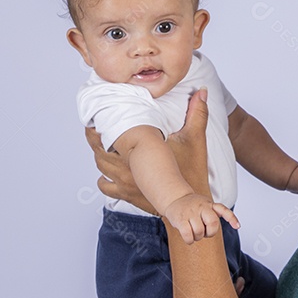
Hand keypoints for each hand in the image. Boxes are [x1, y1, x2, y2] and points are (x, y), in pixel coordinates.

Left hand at [84, 88, 213, 207]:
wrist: (188, 206)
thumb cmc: (192, 174)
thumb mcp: (196, 141)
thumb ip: (198, 114)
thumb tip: (201, 91)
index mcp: (139, 150)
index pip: (110, 131)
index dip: (100, 122)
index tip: (99, 113)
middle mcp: (127, 166)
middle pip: (98, 147)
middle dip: (95, 136)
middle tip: (95, 126)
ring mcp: (124, 182)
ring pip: (99, 164)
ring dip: (99, 154)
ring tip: (101, 144)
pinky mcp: (125, 194)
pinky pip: (104, 185)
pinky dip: (103, 177)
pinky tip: (110, 171)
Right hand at [163, 193, 239, 244]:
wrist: (175, 198)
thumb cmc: (192, 206)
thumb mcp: (205, 204)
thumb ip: (214, 213)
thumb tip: (229, 225)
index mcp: (209, 204)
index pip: (223, 210)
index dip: (232, 218)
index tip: (237, 227)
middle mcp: (201, 207)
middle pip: (213, 223)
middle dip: (210, 233)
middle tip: (205, 233)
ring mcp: (191, 213)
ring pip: (199, 231)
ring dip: (198, 237)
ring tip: (194, 234)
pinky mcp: (180, 219)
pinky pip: (188, 235)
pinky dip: (189, 240)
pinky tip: (188, 239)